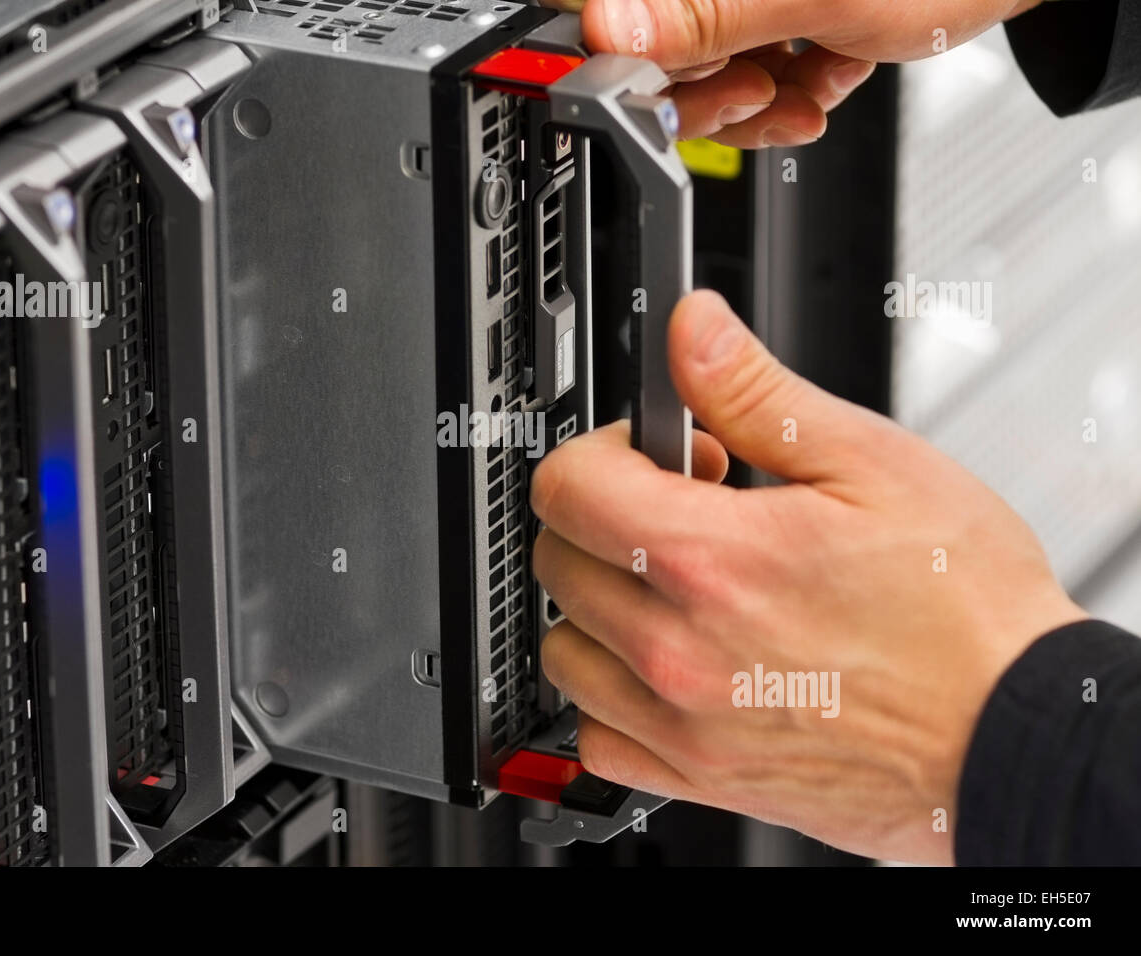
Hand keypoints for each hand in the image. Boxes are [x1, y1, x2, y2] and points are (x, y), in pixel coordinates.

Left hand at [530, 289, 1084, 863]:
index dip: (601, 450)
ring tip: (677, 587)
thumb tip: (692, 330)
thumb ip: (755, 392)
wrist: (1011, 733)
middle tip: (682, 511)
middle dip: (605, 516)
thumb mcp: (871, 464)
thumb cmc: (964, 609)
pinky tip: (668, 664)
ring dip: (600, 603)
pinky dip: (611, 694)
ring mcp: (685, 722)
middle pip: (558, 559)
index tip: (648, 453)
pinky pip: (598, 733)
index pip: (567, 486)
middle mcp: (681, 649)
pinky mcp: (701, 777)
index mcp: (713, 561)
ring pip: (565, 647)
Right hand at [543, 0, 1043, 144]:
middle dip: (707, 87)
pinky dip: (789, 87)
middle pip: (659, 45)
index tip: (660, 96)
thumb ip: (704, 12)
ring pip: (711, 64)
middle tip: (754, 92)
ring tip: (801, 96)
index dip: (632, 62)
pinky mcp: (784, 7)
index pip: (616, 12)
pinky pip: (757, 61)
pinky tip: (825, 80)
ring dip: (755, 99)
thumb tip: (602, 23)